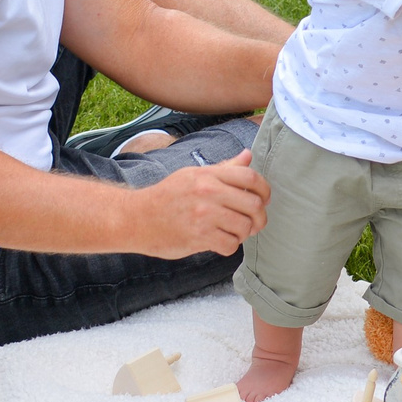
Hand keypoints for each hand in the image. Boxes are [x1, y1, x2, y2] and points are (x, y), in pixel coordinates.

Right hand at [131, 149, 270, 259]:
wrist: (136, 218)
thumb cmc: (167, 196)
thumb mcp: (193, 175)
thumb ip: (224, 168)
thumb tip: (248, 155)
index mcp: (208, 175)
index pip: (250, 177)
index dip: (265, 190)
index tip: (264, 200)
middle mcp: (208, 192)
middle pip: (253, 204)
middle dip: (260, 217)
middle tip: (255, 223)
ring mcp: (204, 215)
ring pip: (245, 226)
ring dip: (244, 233)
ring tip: (235, 233)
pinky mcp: (198, 237)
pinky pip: (230, 244)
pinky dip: (230, 246)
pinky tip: (221, 242)